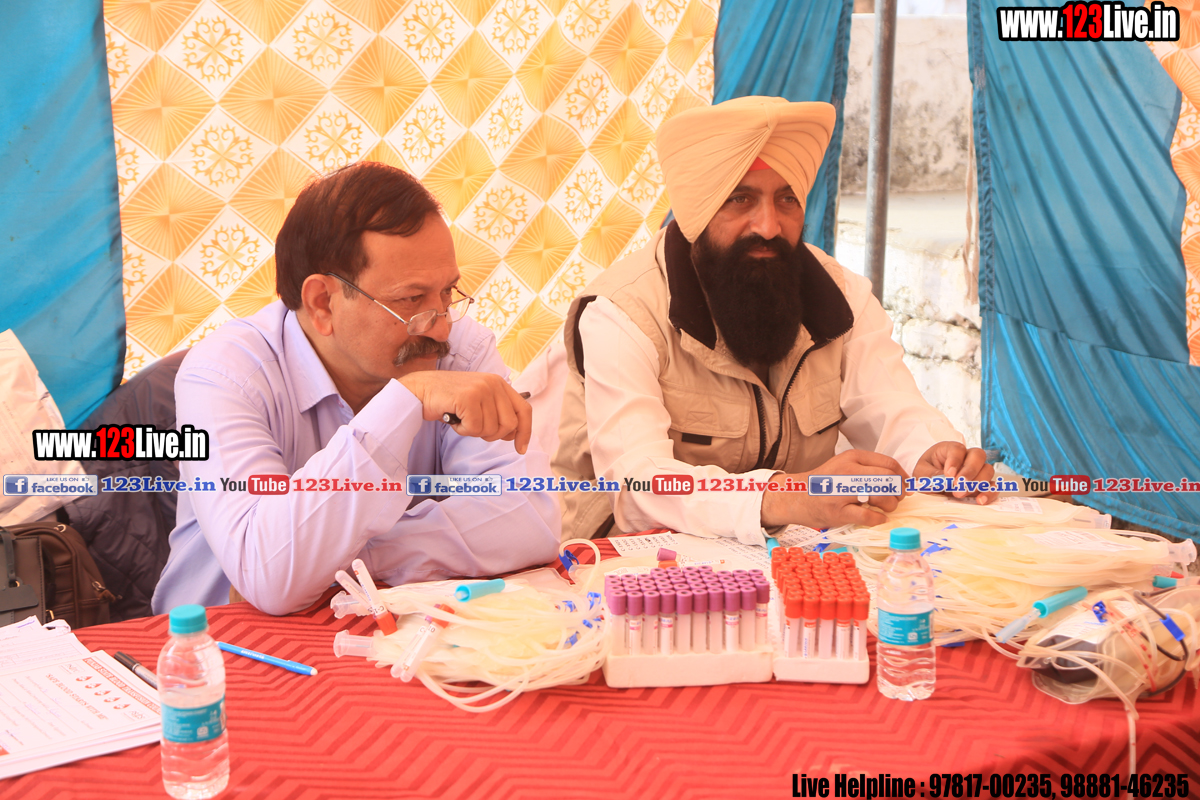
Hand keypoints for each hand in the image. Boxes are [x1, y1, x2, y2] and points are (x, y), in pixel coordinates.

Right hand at [398, 371, 532, 453]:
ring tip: (461, 418)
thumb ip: (497, 413)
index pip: (524, 410)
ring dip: (473, 431)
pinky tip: (453, 418)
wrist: (420, 390)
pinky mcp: (468, 397)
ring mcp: (482, 389)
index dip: (525, 432)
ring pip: (491, 429)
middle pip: (509, 424)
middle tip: (474, 427)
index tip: (520, 449)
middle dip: (492, 434)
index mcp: (499, 384)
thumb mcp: (479, 403)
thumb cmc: (449, 401)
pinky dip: (462, 430)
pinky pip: (474, 428)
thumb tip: (513, 435)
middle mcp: (494, 383)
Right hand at [760, 450, 908, 528]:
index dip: (903, 476)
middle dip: (899, 491)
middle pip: (888, 479)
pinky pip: (868, 516)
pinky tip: (877, 518)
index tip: (905, 486)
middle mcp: (847, 471)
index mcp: (851, 457)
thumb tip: (900, 481)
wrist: (796, 496)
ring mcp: (842, 492)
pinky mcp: (838, 511)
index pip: (889, 464)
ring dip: (890, 505)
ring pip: (881, 496)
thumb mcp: (844, 465)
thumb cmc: (824, 483)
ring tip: (885, 508)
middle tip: (897, 499)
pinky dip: (878, 519)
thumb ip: (868, 469)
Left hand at [913, 441, 996, 503]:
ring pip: (987, 470)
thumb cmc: (926, 473)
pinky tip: (980, 500)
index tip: (949, 474)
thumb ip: (932, 475)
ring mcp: (977, 470)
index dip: (955, 461)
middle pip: (978, 456)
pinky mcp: (983, 484)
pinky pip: (992, 486)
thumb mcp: (922, 472)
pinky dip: (989, 493)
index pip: (958, 449)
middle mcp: (967, 457)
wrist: (928, 483)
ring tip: (962, 495)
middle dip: (969, 471)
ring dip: (978, 483)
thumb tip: (945, 481)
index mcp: (950, 449)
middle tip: (957, 486)